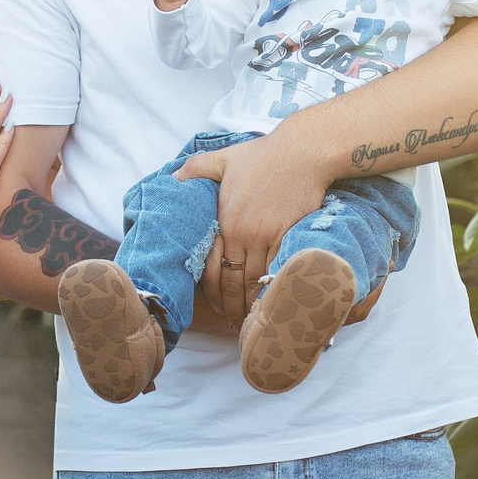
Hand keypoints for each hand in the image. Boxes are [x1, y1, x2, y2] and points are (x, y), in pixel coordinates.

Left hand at [175, 133, 326, 319]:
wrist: (302, 152)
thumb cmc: (263, 155)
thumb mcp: (223, 157)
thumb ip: (197, 168)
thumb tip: (175, 176)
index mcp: (224, 220)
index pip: (212, 267)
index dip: (213, 292)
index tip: (216, 307)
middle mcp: (242, 233)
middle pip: (233, 281)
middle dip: (231, 307)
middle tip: (232, 326)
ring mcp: (266, 236)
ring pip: (255, 281)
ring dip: (252, 304)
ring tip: (251, 322)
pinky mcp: (288, 236)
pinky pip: (278, 271)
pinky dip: (273, 290)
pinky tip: (273, 303)